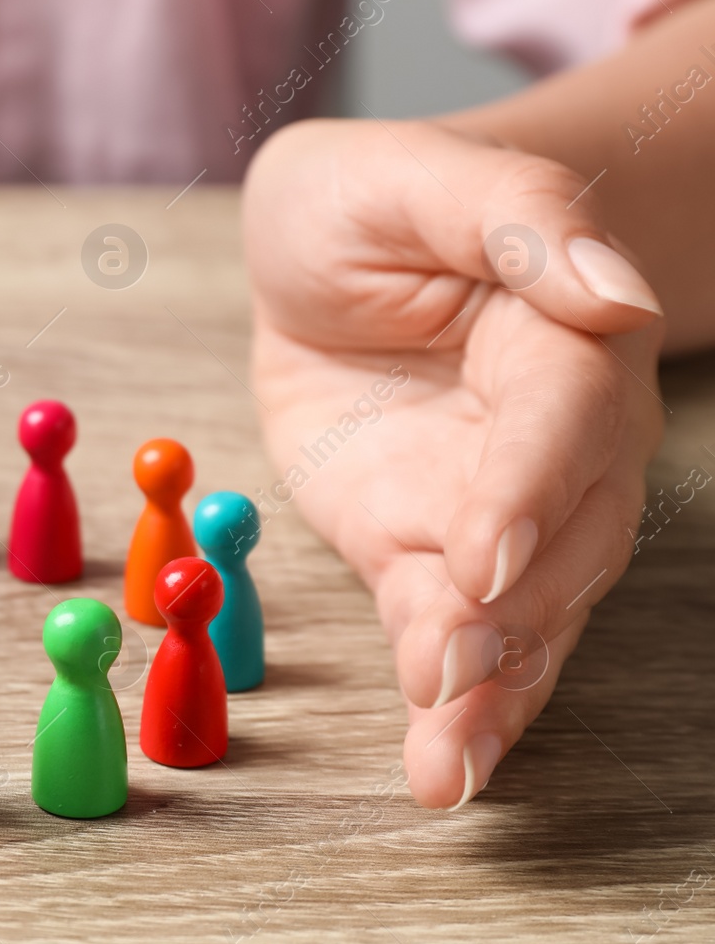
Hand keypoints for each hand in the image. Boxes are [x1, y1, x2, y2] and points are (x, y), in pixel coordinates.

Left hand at [243, 118, 663, 807]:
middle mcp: (553, 439)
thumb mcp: (414, 176)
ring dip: (490, 691)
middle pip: (564, 541)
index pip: (561, 422)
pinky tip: (441, 767)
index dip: (525, 491)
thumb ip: (518, 216)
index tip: (481, 555)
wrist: (325, 256)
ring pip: (522, 612)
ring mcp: (494, 506)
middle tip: (449, 676)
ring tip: (449, 765)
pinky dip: (449, 701)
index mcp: (561, 334)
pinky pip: (450, 630)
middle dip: (512, 618)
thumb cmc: (372, 201)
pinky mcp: (429, 550)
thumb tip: (618, 291)